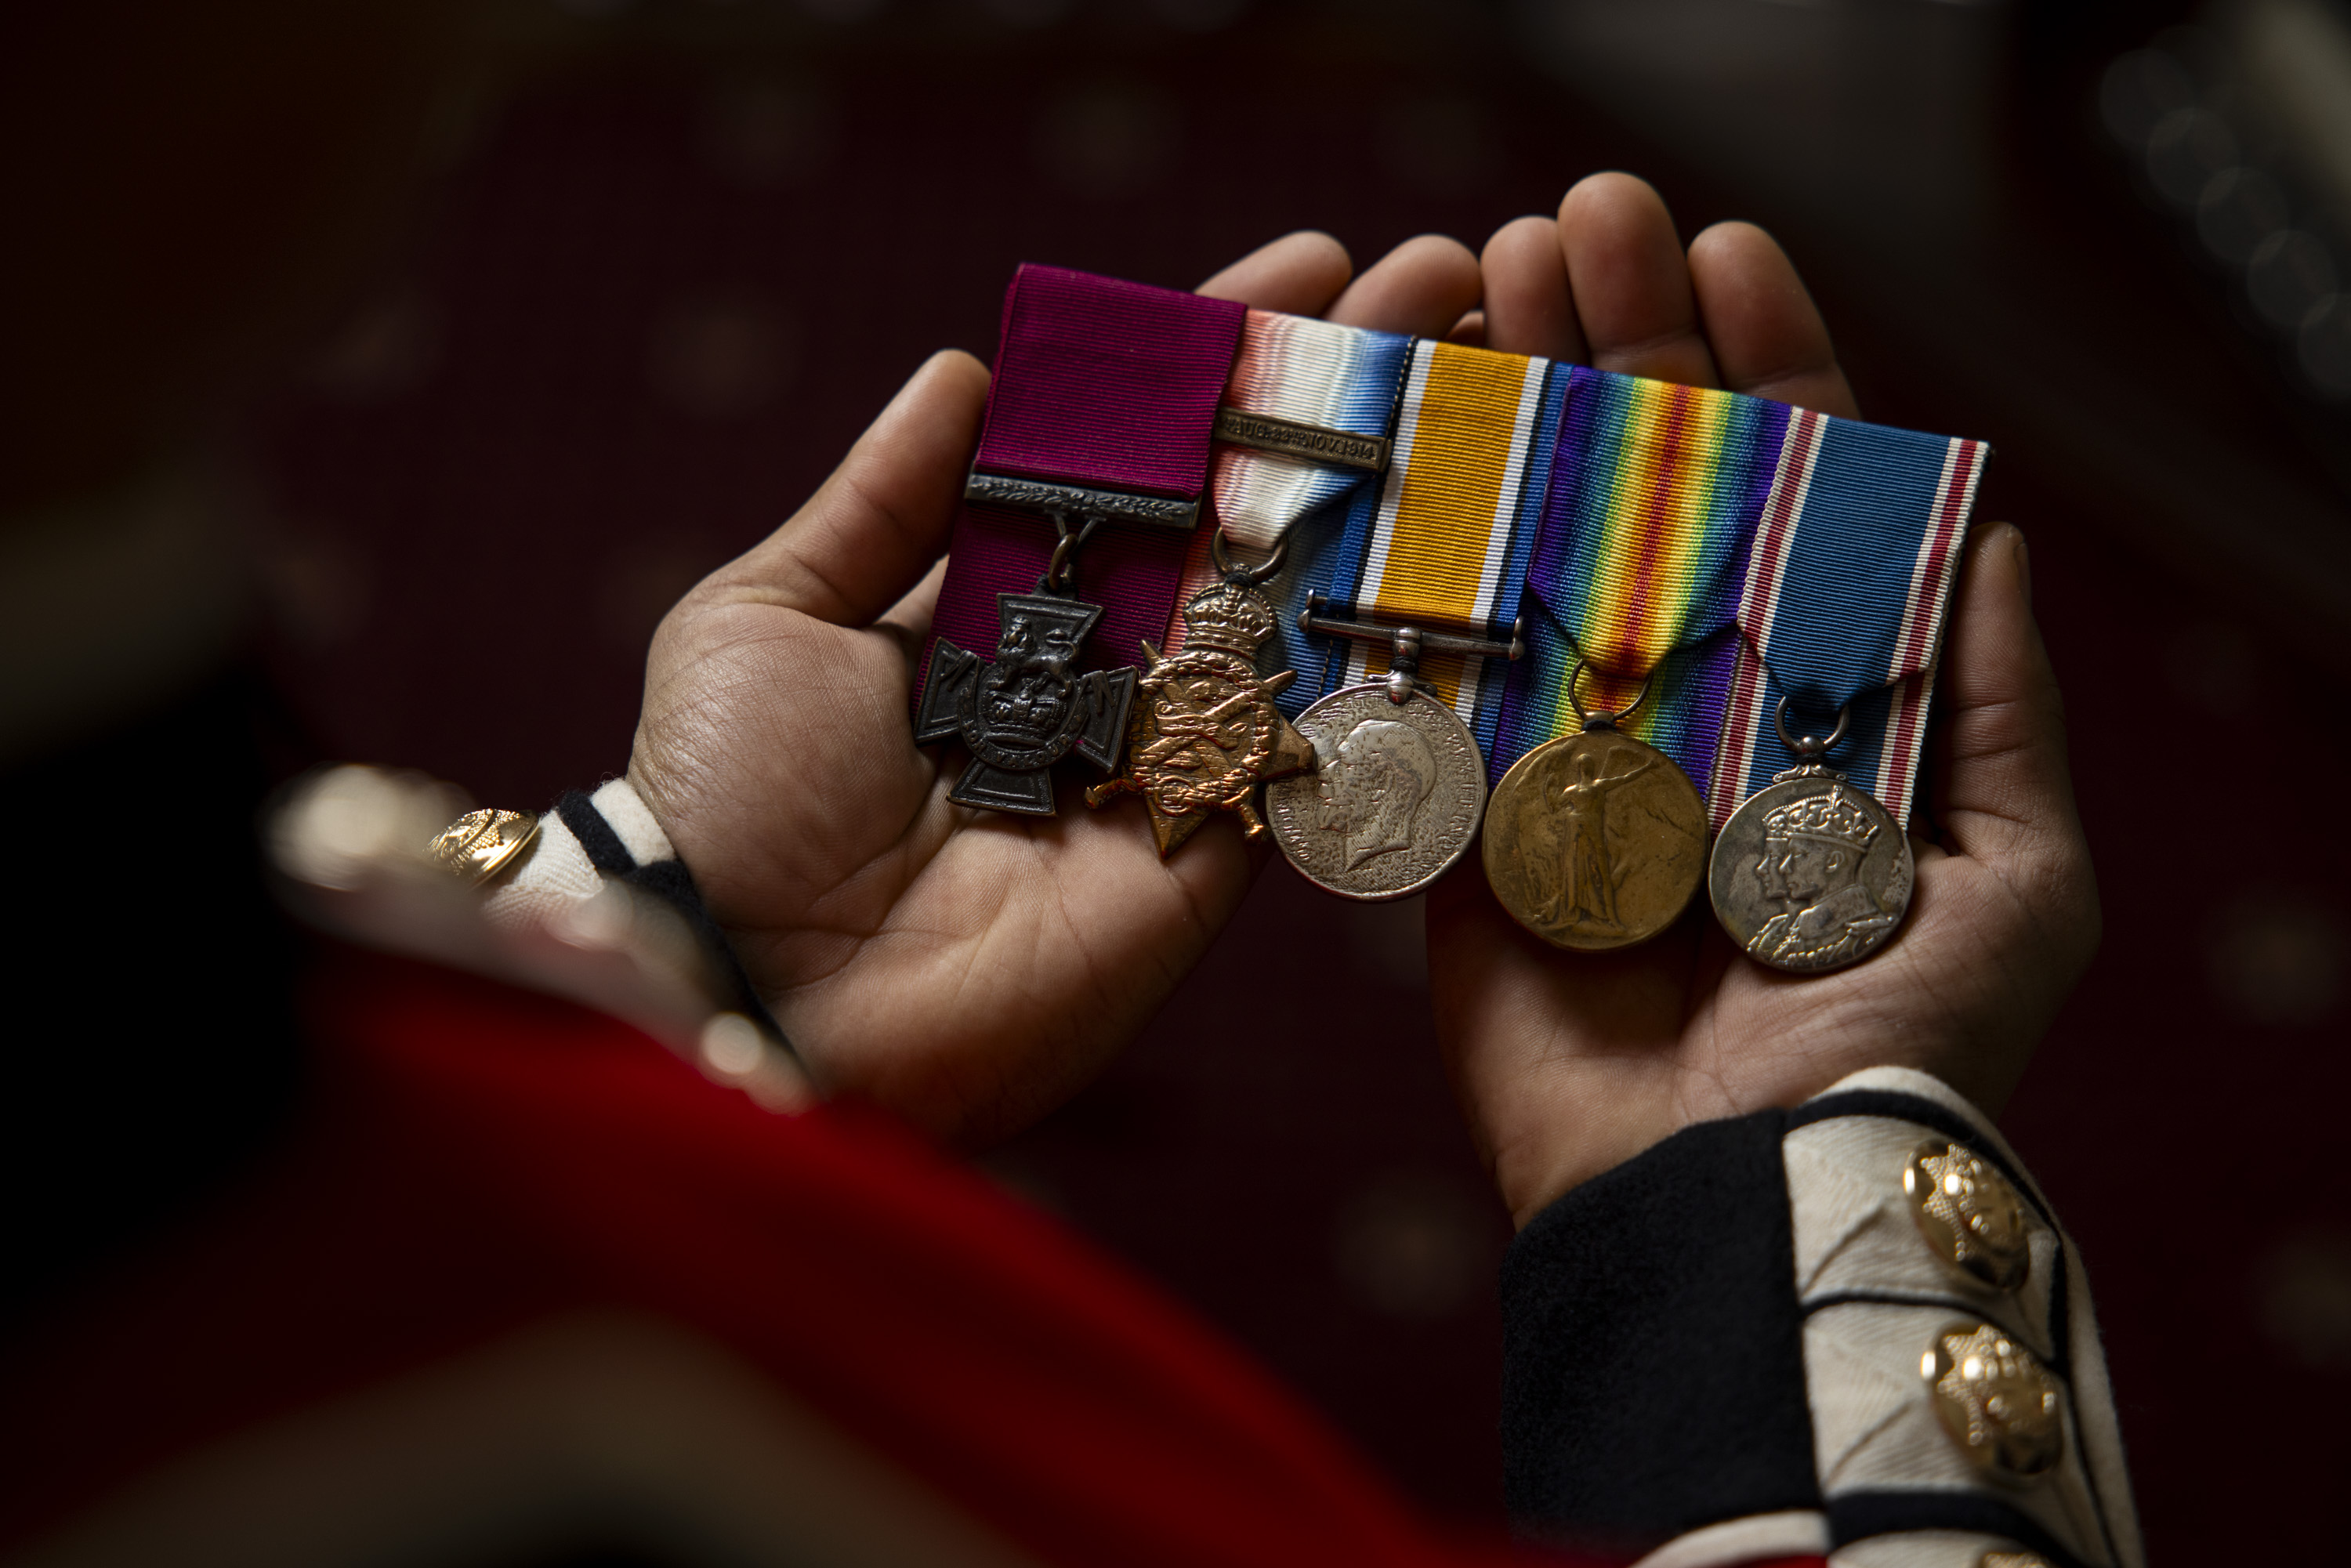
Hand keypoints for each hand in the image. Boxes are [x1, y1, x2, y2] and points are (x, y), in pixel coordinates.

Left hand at [628, 231, 1485, 1147]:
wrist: (747, 987)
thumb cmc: (724, 797)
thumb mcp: (772, 612)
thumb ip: (882, 500)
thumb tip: (967, 365)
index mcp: (997, 602)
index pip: (1133, 455)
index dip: (1216, 357)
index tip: (1308, 262)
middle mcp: (1098, 670)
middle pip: (1241, 513)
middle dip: (1343, 400)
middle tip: (1447, 285)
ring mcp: (1168, 757)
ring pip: (1300, 604)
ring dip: (1398, 493)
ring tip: (1493, 370)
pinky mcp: (1214, 850)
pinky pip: (1314, 735)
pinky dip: (1387, 641)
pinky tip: (1470, 531)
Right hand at [1429, 174, 2100, 1226]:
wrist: (1733, 1200)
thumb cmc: (1898, 1042)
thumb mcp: (2016, 873)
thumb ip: (1997, 709)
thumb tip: (1994, 532)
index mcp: (1821, 705)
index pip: (1794, 504)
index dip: (1765, 373)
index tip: (1725, 254)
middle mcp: (1691, 711)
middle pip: (1648, 500)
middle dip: (1617, 354)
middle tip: (1567, 226)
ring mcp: (1567, 763)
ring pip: (1532, 557)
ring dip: (1508, 419)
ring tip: (1475, 287)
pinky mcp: (1462, 831)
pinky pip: (1430, 688)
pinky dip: (1407, 575)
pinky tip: (1393, 450)